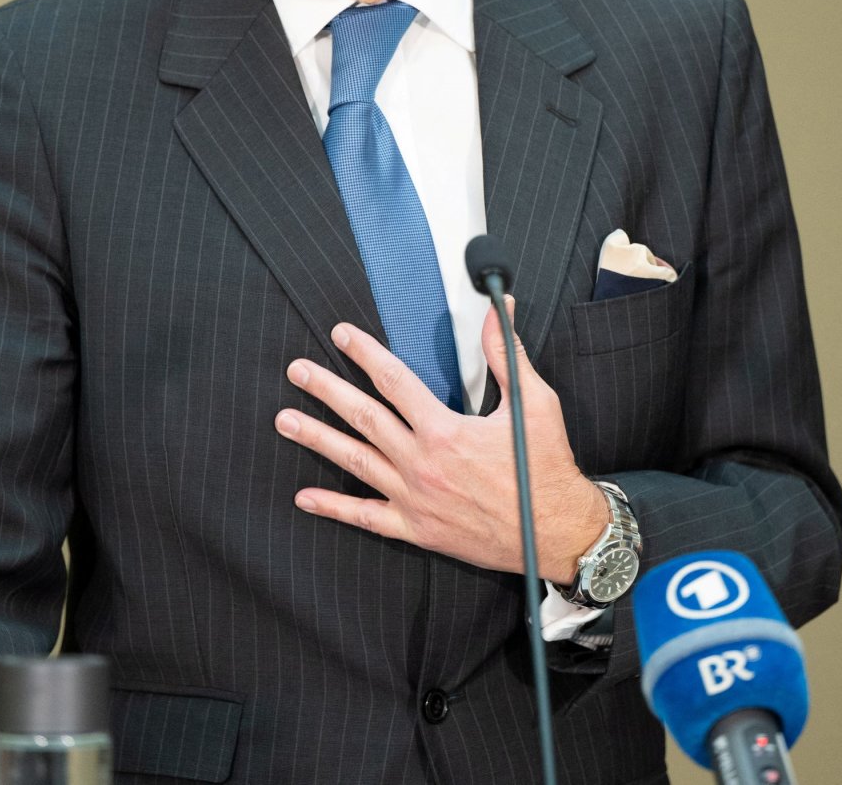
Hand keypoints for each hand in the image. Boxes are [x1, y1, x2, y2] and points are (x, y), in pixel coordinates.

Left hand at [275, 298, 609, 583]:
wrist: (555, 533)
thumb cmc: (545, 468)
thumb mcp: (533, 403)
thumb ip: (507, 354)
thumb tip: (496, 308)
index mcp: (446, 431)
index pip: (394, 381)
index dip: (365, 354)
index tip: (341, 335)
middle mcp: (422, 463)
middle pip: (363, 418)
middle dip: (326, 390)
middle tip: (297, 371)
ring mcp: (414, 498)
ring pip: (355, 462)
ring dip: (318, 439)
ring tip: (285, 420)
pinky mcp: (416, 528)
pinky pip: (366, 518)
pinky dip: (333, 508)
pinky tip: (304, 497)